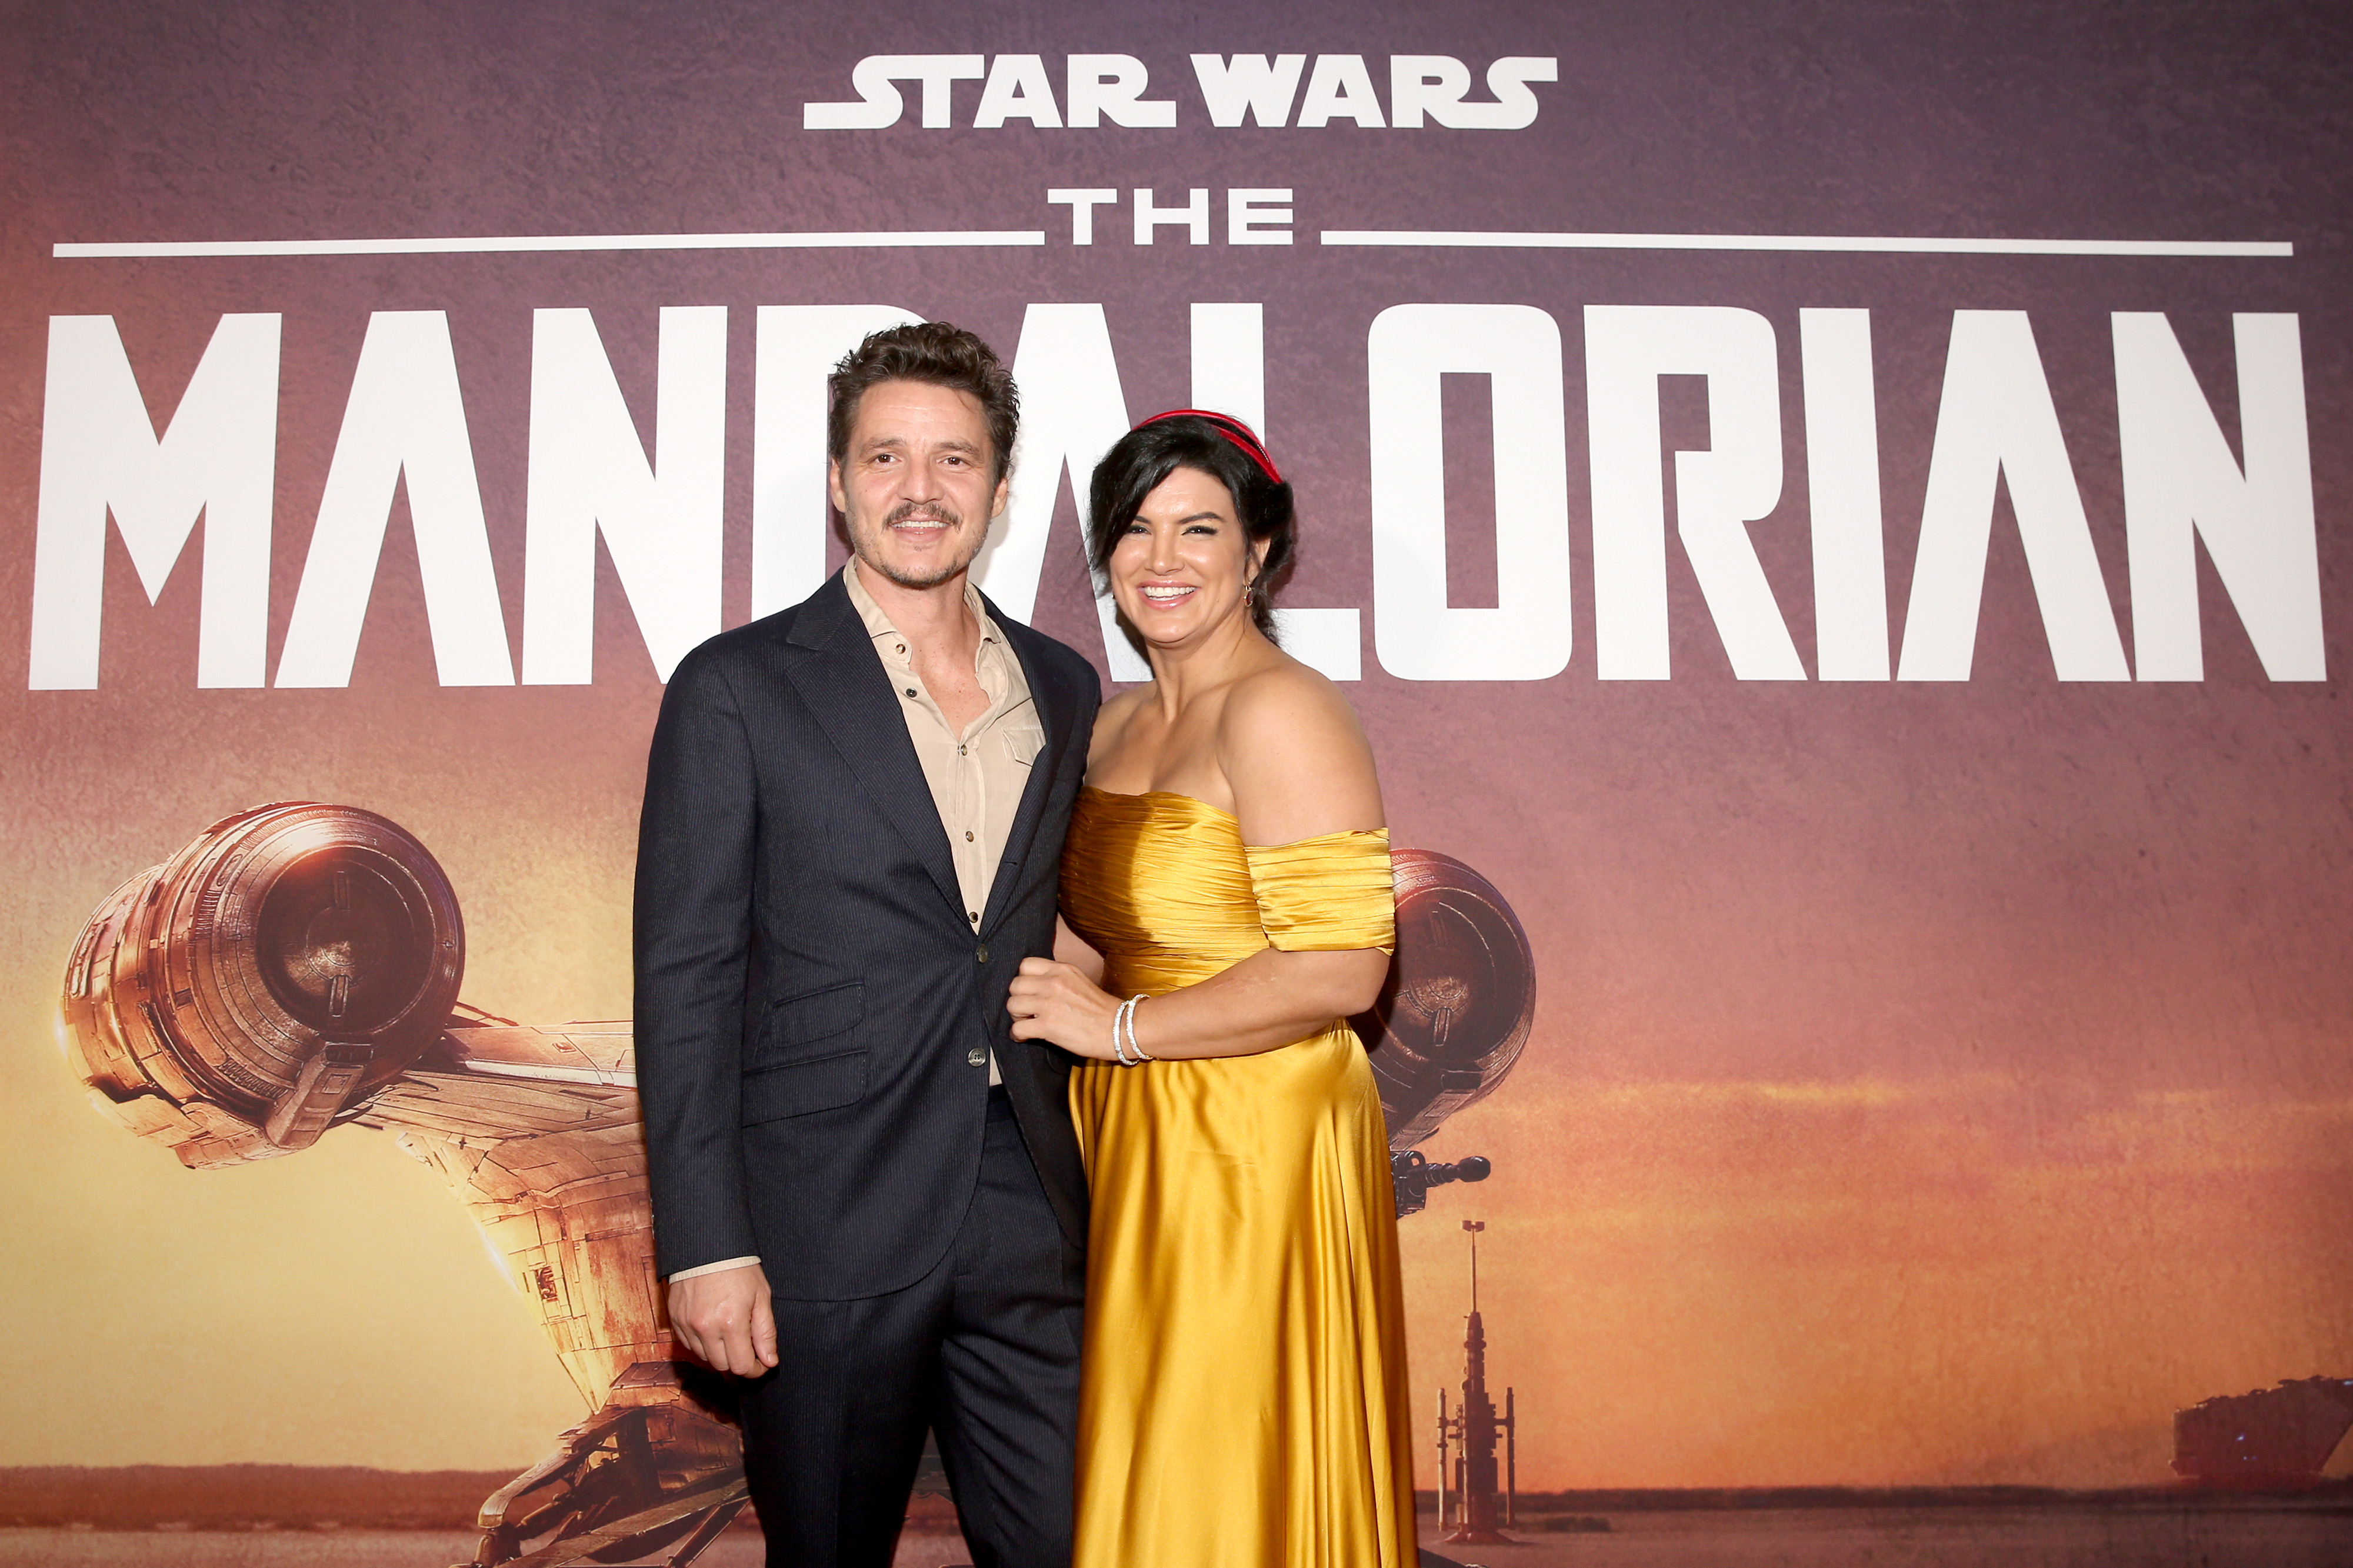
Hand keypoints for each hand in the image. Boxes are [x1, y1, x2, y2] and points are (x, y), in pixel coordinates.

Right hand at [666, 1263, 776, 1375]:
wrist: (707, 1245)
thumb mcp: (761, 1297)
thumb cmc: (738, 1267)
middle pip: (723, 1366)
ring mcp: (687, 1325)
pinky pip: (689, 1345)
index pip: (742, 1366)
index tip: (762, 1363)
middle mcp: (706, 1328)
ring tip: (730, 1331)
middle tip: (748, 1346)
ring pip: (705, 1358)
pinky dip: (703, 1343)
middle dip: (739, 1360)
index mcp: (731, 1323)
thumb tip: (770, 1361)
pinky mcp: (675, 1320)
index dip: (755, 1369)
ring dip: (720, 1352)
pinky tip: (713, 1327)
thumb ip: (766, 1332)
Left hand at [1007, 956, 1121, 1059]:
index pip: (1025, 964)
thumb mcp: (1080, 981)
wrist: (1121, 1028)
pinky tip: (1025, 1036)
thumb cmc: (1103, 1009)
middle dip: (1017, 998)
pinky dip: (1017, 1034)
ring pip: (1012, 1005)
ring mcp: (1049, 1004)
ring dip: (1016, 1016)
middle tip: (1026, 1010)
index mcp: (1062, 970)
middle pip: (1015, 985)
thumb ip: (1058, 979)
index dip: (1023, 979)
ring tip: (1026, 1023)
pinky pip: (1017, 1028)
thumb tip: (1037, 987)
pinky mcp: (1047, 1026)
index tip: (1028, 991)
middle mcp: (1053, 983)